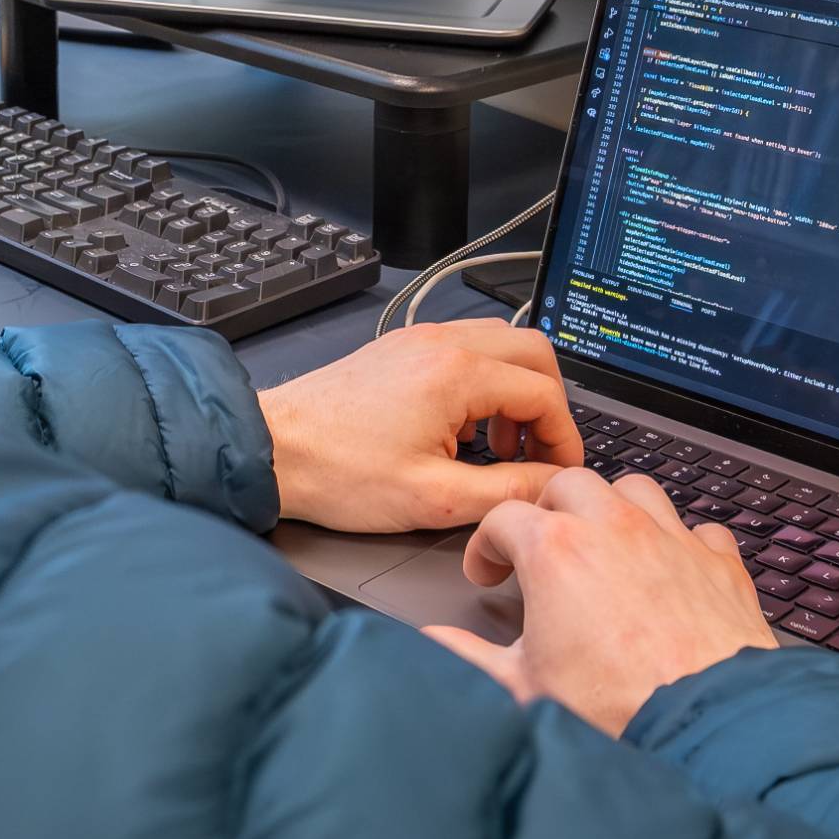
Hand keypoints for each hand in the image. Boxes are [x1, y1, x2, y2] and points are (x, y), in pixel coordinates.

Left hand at [257, 321, 583, 531]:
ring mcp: (417, 340)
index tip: (559, 473)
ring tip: (500, 448)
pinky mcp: (399, 349)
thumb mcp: (435, 499)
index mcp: (456, 372)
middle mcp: (440, 343)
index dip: (565, 438)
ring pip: (500, 346)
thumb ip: (508, 490)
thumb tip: (554, 486)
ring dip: (515, 392)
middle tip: (541, 452)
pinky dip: (482, 385)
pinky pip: (464, 351)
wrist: (273, 450)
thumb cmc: (339, 472)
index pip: (545, 393)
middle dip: (548, 405)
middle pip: (534, 352)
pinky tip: (464, 432)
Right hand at [424, 466, 777, 735]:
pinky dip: (684, 542)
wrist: (710, 724)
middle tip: (544, 548)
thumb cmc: (620, 706)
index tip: (488, 573)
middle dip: (549, 509)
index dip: (486, 545)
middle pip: (568, 483)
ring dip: (615, 507)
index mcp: (556, 551)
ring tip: (606, 542)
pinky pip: (701, 529)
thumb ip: (469, 656)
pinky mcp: (719, 564)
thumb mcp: (525, 686)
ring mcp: (670, 539)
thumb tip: (435, 641)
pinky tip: (674, 568)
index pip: (503, 518)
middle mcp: (613, 528)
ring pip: (635, 488)